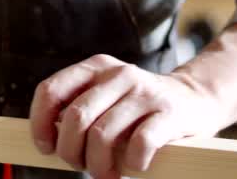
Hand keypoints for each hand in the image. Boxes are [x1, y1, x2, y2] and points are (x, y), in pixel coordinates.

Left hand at [29, 54, 224, 178]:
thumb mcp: (106, 96)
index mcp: (95, 67)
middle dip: (70, 151)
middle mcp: (118, 74)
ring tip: (106, 173)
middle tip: (81, 165)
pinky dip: (132, 164)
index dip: (40, 123)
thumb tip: (47, 140)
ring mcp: (144, 93)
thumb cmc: (139, 108)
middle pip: (75, 117)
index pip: (51, 90)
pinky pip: (139, 144)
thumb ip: (78, 109)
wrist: (196, 98)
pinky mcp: (169, 113)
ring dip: (98, 164)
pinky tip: (135, 166)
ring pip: (102, 135)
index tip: (45, 147)